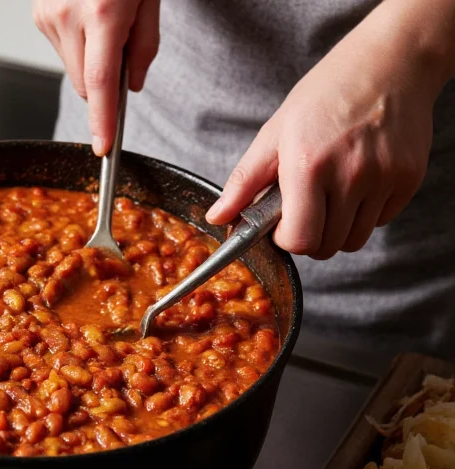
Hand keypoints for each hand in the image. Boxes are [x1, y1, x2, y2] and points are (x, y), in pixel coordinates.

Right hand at [33, 0, 160, 155]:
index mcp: (103, 12)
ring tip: (105, 21)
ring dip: (91, 62)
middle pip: (86, 83)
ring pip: (73, 70)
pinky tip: (87, 15)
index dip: (103, 120)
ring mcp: (48, 15)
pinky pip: (61, 49)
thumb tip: (132, 86)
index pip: (100, 83)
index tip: (103, 147)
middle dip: (106, 82)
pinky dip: (77, 45)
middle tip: (122, 46)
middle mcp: (68, 15)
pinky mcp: (38, 14)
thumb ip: (144, 47)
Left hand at [205, 0, 453, 258]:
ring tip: (330, 194)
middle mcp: (350, 175)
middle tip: (304, 209)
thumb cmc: (326, 95)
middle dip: (310, 236)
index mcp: (308, 165)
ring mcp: (384, 179)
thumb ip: (244, 182)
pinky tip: (357, 183)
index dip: (286, 240)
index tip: (281, 226)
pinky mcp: (409, 179)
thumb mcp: (274, 133)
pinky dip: (366, 213)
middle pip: (327, 246)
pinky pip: (381, 221)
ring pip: (355, 239)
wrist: (389, 63)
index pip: (299, 239)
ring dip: (337, 228)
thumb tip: (217, 218)